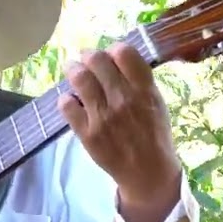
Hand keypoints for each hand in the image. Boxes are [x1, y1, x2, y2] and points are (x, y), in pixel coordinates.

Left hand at [57, 42, 180, 206]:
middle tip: (86, 60)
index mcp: (144, 90)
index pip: (123, 52)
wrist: (147, 172)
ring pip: (79, 77)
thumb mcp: (156, 103)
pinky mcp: (87, 132)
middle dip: (89, 56)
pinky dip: (67, 99)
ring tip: (73, 70)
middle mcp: (123, 99)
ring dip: (73, 69)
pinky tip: (73, 101)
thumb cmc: (154, 135)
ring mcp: (103, 116)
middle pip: (97, 60)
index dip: (113, 49)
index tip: (110, 55)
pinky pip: (66, 104)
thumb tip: (115, 58)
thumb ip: (139, 81)